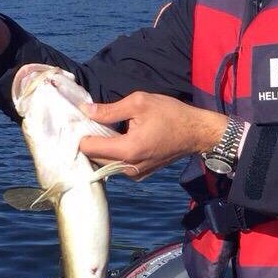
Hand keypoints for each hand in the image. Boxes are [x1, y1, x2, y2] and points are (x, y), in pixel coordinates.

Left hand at [79, 93, 227, 178]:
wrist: (196, 133)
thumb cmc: (171, 114)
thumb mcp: (139, 103)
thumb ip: (109, 109)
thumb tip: (85, 110)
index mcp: (127, 150)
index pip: (88, 148)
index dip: (81, 133)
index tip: (80, 121)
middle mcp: (129, 168)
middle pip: (93, 158)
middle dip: (89, 141)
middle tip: (89, 123)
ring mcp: (135, 174)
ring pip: (104, 162)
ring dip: (100, 147)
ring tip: (102, 129)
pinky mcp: (139, 174)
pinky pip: (116, 165)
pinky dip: (112, 153)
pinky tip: (116, 138)